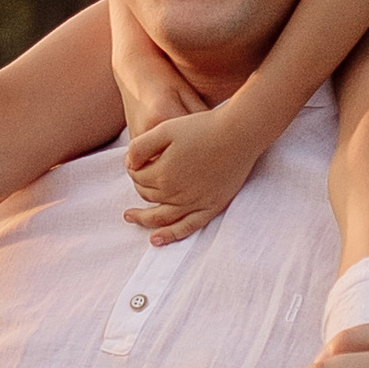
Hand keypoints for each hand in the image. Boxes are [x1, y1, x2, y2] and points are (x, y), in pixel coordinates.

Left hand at [121, 100, 257, 244]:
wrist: (239, 134)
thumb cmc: (202, 128)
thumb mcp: (165, 129)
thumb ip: (141, 147)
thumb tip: (129, 164)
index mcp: (162, 174)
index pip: (137, 177)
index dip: (133, 168)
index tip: (137, 159)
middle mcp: (175, 194)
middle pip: (147, 195)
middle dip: (139, 186)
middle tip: (138, 175)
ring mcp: (194, 204)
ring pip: (160, 217)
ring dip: (143, 219)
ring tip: (130, 217)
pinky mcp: (211, 207)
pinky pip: (187, 227)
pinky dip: (170, 235)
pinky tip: (156, 240)